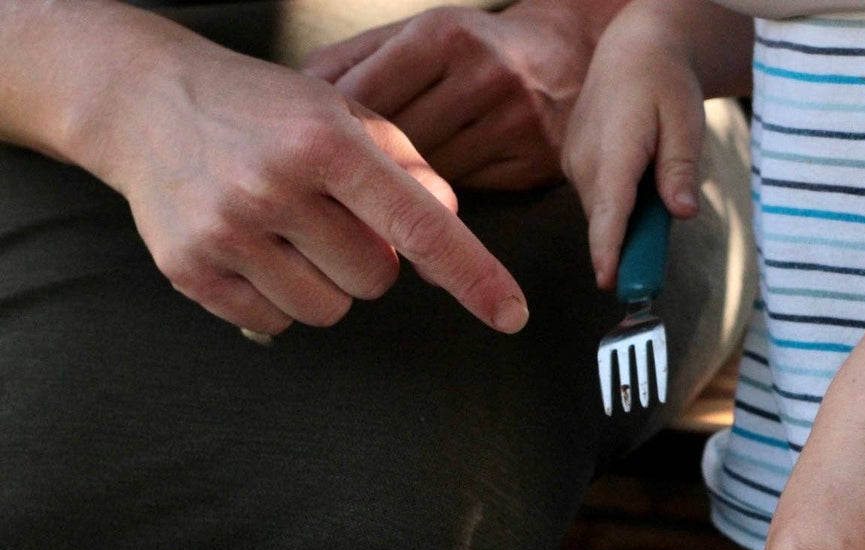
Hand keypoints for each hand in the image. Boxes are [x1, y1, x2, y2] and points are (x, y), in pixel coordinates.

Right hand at [89, 37, 527, 336]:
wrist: (145, 102)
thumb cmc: (267, 111)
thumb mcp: (344, 112)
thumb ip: (409, 165)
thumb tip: (452, 224)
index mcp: (325, 141)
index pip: (419, 226)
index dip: (473, 276)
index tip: (512, 315)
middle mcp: (274, 186)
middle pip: (377, 280)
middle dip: (371, 259)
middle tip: (333, 218)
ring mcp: (227, 231)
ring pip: (329, 310)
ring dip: (326, 283)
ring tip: (292, 233)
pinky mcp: (190, 269)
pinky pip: (276, 322)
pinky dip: (279, 298)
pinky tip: (255, 249)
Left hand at [301, 3, 601, 191]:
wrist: (570, 56)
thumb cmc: (475, 48)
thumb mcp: (420, 34)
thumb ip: (357, 60)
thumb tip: (293, 98)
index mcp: (446, 34)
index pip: (367, 92)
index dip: (330, 127)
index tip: (304, 150)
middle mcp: (485, 75)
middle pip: (398, 139)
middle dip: (361, 161)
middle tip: (327, 185)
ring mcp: (516, 122)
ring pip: (432, 174)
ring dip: (399, 186)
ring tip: (372, 194)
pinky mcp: (535, 162)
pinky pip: (470, 192)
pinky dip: (441, 197)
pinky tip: (426, 197)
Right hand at [560, 8, 702, 287]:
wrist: (632, 54)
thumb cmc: (664, 86)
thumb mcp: (686, 122)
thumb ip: (680, 169)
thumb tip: (682, 212)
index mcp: (613, 149)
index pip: (608, 210)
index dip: (608, 250)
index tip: (609, 282)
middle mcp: (584, 159)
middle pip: (607, 220)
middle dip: (631, 245)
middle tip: (658, 262)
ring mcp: (574, 162)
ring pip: (603, 212)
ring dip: (628, 219)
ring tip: (657, 186)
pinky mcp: (573, 164)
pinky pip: (599, 199)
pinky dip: (619, 203)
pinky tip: (640, 177)